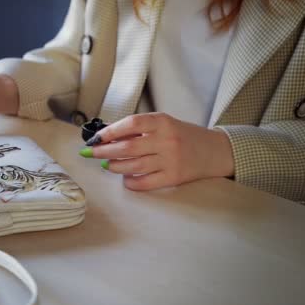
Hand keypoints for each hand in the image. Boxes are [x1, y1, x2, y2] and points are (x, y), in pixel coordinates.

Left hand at [81, 113, 234, 190]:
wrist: (213, 150)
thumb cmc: (181, 135)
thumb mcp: (163, 124)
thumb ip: (139, 129)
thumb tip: (105, 137)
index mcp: (162, 122)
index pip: (131, 124)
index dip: (109, 131)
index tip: (95, 138)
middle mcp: (166, 140)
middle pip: (127, 148)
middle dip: (104, 151)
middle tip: (91, 153)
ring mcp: (170, 160)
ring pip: (133, 166)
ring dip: (114, 167)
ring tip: (106, 165)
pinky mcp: (173, 177)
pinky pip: (144, 183)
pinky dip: (130, 182)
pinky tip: (125, 178)